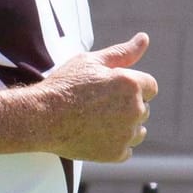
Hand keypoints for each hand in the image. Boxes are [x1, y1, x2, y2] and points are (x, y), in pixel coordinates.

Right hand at [37, 34, 157, 161]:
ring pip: (138, 131)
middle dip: (127, 106)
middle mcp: (134, 109)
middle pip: (144, 109)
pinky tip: (95, 135)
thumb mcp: (91, 62)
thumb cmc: (65, 85)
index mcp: (131, 84)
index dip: (131, 87)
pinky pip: (126, 149)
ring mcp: (126, 134)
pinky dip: (115, 145)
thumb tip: (144, 38)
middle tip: (97, 105)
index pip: (151, 87)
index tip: (111, 91)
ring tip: (96, 121)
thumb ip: (122, 52)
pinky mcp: (116, 153)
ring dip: (125, 127)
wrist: (41, 117)